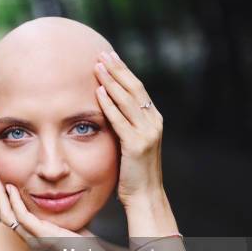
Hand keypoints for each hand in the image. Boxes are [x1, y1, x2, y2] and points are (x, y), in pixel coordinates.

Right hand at [0, 169, 128, 250]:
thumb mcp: (69, 227)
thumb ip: (60, 217)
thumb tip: (61, 201)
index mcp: (33, 235)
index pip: (10, 215)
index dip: (1, 198)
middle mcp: (29, 237)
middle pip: (3, 214)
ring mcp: (34, 238)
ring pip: (7, 215)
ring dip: (0, 195)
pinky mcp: (43, 236)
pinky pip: (22, 217)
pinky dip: (15, 201)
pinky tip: (13, 188)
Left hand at [94, 51, 164, 207]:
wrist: (145, 196)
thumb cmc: (134, 173)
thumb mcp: (131, 145)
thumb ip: (124, 127)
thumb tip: (108, 111)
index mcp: (153, 120)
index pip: (138, 89)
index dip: (124, 72)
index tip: (110, 58)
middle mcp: (153, 123)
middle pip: (134, 89)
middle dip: (117, 70)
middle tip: (102, 54)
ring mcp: (147, 133)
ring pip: (128, 100)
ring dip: (112, 81)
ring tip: (97, 66)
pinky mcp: (136, 145)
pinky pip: (120, 120)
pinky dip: (110, 105)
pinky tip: (99, 92)